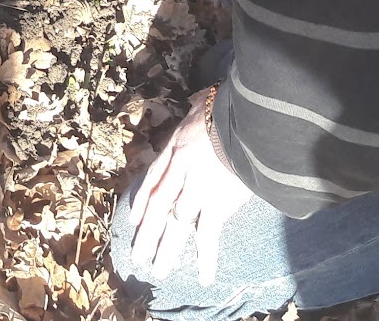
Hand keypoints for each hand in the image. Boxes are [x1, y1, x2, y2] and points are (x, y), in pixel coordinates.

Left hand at [127, 91, 253, 286]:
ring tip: (158, 271)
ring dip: (167, 250)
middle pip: (158, 206)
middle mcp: (180, 172)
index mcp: (176, 147)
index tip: (134, 219)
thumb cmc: (228, 106)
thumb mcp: (203, 102)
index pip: (154, 178)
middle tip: (137, 257)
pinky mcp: (216, 205)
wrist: (245, 121)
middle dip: (147, 234)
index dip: (142, 200)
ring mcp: (196, 191)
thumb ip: (197, 108)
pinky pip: (208, 236)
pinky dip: (206, 258)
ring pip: (176, 225)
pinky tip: (204, 277)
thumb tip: (197, 101)